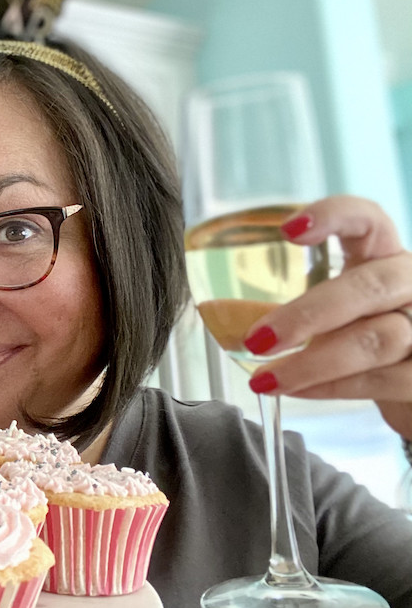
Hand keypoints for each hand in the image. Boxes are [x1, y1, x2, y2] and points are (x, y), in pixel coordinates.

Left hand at [242, 195, 411, 439]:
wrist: (411, 387)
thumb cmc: (361, 339)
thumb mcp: (333, 312)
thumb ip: (289, 305)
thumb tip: (215, 311)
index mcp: (385, 257)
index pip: (369, 219)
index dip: (334, 217)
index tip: (287, 230)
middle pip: (370, 286)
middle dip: (308, 314)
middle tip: (256, 339)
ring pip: (378, 339)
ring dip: (314, 362)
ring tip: (266, 378)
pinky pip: (383, 380)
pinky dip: (333, 388)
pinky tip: (297, 391)